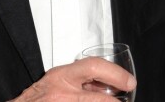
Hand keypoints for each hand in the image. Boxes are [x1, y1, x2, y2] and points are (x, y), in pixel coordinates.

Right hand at [9, 56, 136, 100]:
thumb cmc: (34, 98)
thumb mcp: (56, 80)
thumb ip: (78, 79)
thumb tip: (108, 84)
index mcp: (61, 77)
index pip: (93, 67)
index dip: (115, 74)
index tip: (129, 81)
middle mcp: (61, 94)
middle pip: (99, 99)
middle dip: (116, 101)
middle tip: (127, 95)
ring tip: (113, 101)